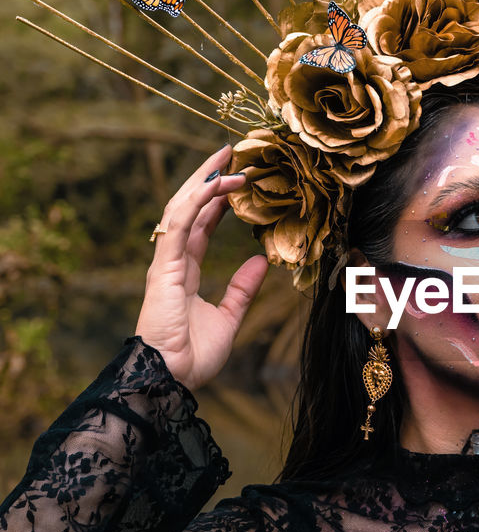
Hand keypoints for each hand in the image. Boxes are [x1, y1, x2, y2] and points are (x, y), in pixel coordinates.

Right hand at [135, 145, 268, 389]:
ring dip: (204, 181)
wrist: (171, 379)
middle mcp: (172, 261)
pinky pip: (180, 224)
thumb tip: (261, 261)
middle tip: (229, 151)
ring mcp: (165, 262)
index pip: (200, 224)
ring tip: (227, 157)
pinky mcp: (164, 267)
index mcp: (184, 271)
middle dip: (207, 178)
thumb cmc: (192, 357)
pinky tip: (218, 184)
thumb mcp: (228, 318)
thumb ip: (242, 289)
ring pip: (183, 208)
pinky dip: (199, 201)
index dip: (216, 200)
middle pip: (189, 207)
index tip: (236, 178)